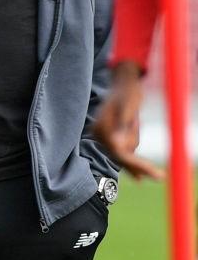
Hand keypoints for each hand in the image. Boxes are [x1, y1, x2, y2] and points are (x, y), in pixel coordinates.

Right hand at [92, 61, 163, 179]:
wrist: (123, 84)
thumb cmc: (128, 93)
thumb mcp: (128, 107)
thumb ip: (122, 125)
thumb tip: (117, 143)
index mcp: (101, 128)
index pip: (119, 152)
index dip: (135, 165)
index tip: (151, 173)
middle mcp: (99, 133)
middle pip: (120, 157)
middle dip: (139, 166)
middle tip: (159, 176)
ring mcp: (103, 135)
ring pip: (122, 154)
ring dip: (136, 156)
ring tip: (140, 134)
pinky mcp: (109, 135)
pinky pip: (123, 150)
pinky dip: (132, 157)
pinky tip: (139, 167)